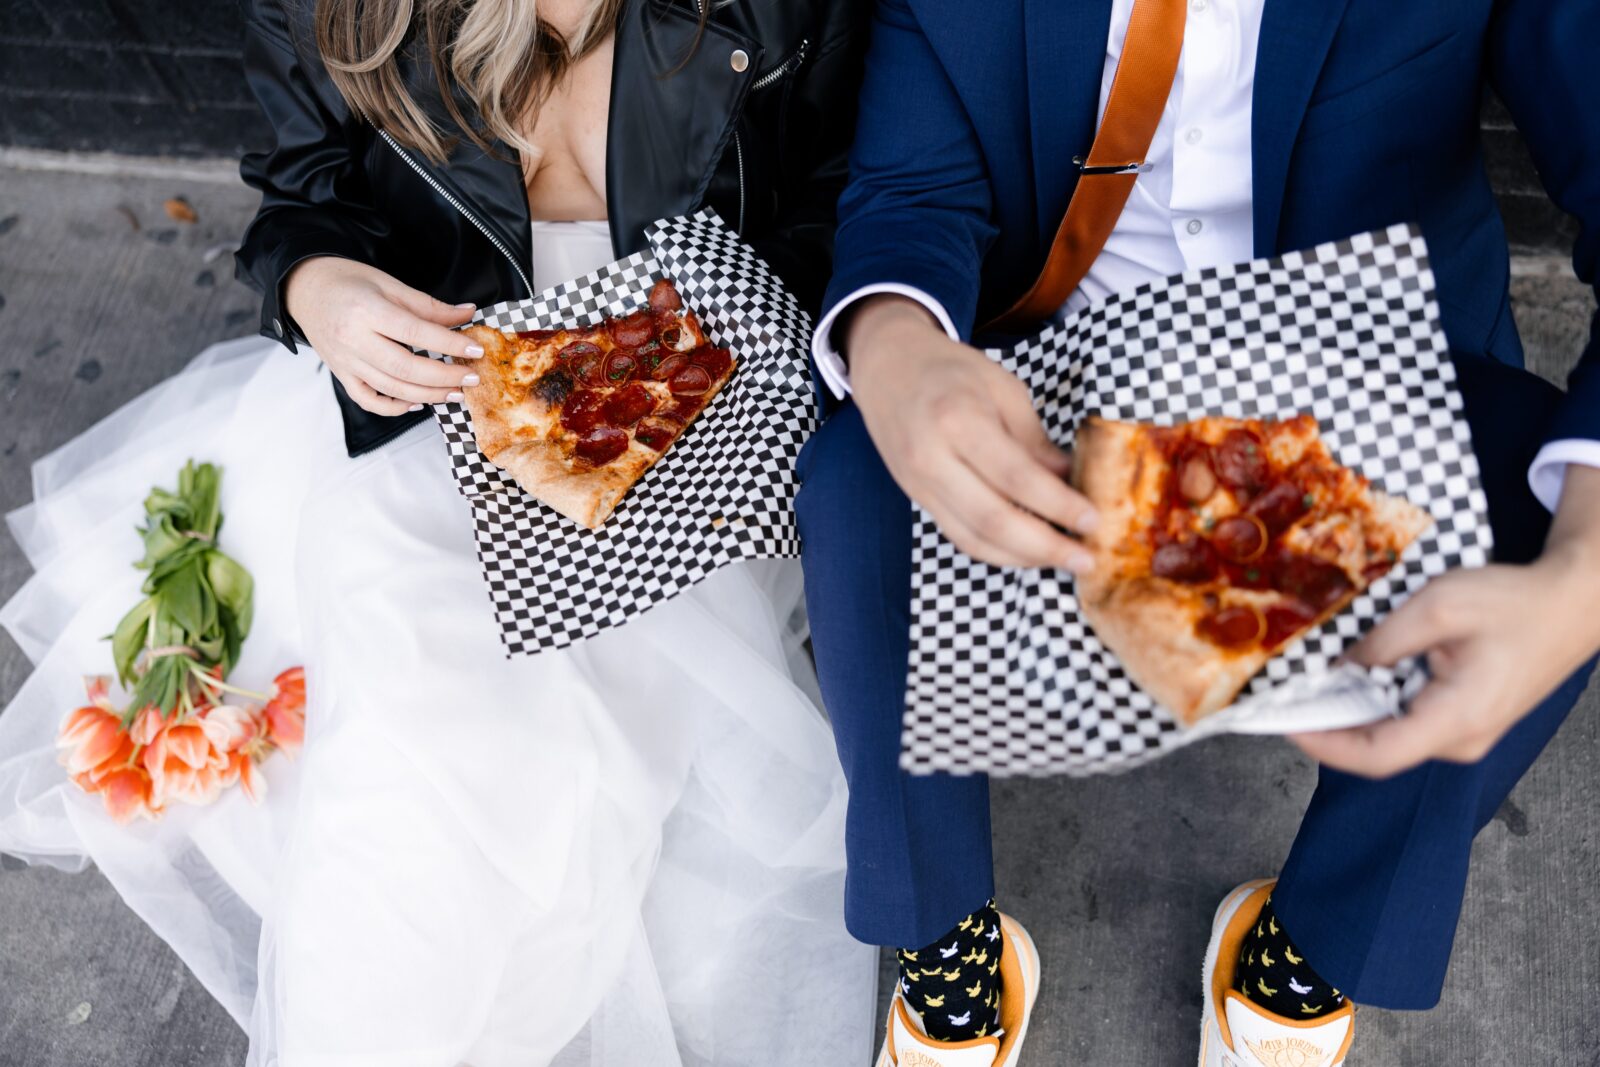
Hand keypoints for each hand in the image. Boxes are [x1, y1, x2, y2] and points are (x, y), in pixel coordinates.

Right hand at [284, 256, 482, 415]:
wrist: (303, 289)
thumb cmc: (347, 282)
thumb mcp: (388, 284)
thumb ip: (428, 305)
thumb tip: (467, 314)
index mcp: (366, 310)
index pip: (416, 333)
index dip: (450, 344)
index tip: (476, 350)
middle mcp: (353, 339)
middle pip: (406, 368)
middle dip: (445, 377)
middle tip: (472, 378)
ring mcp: (345, 362)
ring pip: (391, 388)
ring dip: (428, 395)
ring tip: (455, 392)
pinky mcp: (341, 375)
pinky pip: (369, 400)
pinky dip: (395, 407)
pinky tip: (418, 401)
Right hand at [847, 295, 1097, 568]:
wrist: (888, 367)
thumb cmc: (949, 370)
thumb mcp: (1002, 388)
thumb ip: (1034, 439)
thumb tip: (1070, 482)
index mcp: (958, 419)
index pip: (1016, 477)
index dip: (1059, 505)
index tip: (1094, 520)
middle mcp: (932, 458)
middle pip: (993, 520)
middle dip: (1045, 546)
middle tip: (1085, 559)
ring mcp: (920, 484)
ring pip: (975, 538)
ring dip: (1024, 558)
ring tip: (1063, 559)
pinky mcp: (918, 499)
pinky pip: (960, 536)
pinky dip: (998, 551)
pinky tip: (1028, 552)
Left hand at [1292, 467, 1599, 776]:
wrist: (1573, 604)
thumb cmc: (1516, 603)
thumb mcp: (1439, 607)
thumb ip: (1382, 641)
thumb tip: (1334, 665)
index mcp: (1457, 719)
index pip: (1375, 755)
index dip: (1321, 744)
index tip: (1280, 721)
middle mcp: (1459, 739)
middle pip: (1375, 749)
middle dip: (1323, 726)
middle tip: (1277, 698)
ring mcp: (1462, 733)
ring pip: (1388, 736)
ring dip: (1344, 714)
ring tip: (1300, 686)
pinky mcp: (1461, 719)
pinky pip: (1405, 721)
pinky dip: (1369, 703)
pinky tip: (1343, 678)